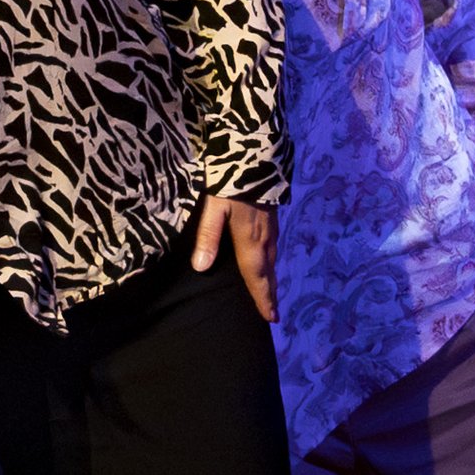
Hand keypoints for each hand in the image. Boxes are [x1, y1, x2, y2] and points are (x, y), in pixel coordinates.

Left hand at [192, 192, 277, 322]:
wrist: (255, 156)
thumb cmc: (232, 183)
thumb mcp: (214, 208)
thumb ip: (208, 237)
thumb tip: (201, 268)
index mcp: (251, 241)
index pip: (256, 277)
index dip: (262, 298)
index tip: (270, 318)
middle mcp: (265, 238)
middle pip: (268, 272)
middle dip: (270, 294)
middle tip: (273, 314)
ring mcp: (270, 227)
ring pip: (272, 260)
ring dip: (271, 278)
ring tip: (270, 293)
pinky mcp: (271, 217)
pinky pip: (273, 247)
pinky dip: (271, 262)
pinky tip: (266, 261)